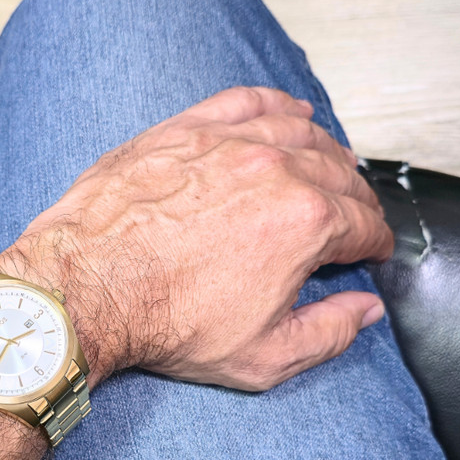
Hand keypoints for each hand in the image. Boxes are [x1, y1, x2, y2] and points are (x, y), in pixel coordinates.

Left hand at [1, 86, 393, 390]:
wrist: (87, 289)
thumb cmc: (163, 322)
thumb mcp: (263, 357)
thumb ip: (329, 333)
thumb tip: (364, 310)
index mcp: (305, 222)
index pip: (363, 224)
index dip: (373, 242)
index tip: (369, 250)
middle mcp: (276, 169)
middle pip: (339, 174)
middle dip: (355, 200)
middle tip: (352, 218)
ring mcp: (229, 142)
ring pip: (301, 133)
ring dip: (326, 153)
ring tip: (330, 169)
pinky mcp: (187, 129)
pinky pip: (248, 102)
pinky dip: (277, 106)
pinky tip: (290, 114)